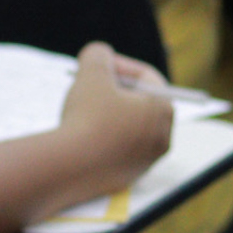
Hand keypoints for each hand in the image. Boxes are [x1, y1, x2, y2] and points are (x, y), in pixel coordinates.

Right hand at [58, 41, 173, 190]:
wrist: (69, 167)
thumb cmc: (86, 116)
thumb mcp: (92, 72)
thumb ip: (98, 55)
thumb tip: (100, 55)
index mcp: (162, 109)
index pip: (146, 77)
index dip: (120, 64)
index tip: (97, 65)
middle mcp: (162, 137)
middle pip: (140, 103)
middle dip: (115, 90)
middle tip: (90, 85)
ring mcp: (146, 161)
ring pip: (129, 128)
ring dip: (109, 115)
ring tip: (82, 110)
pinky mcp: (127, 178)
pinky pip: (118, 150)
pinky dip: (103, 139)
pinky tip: (80, 135)